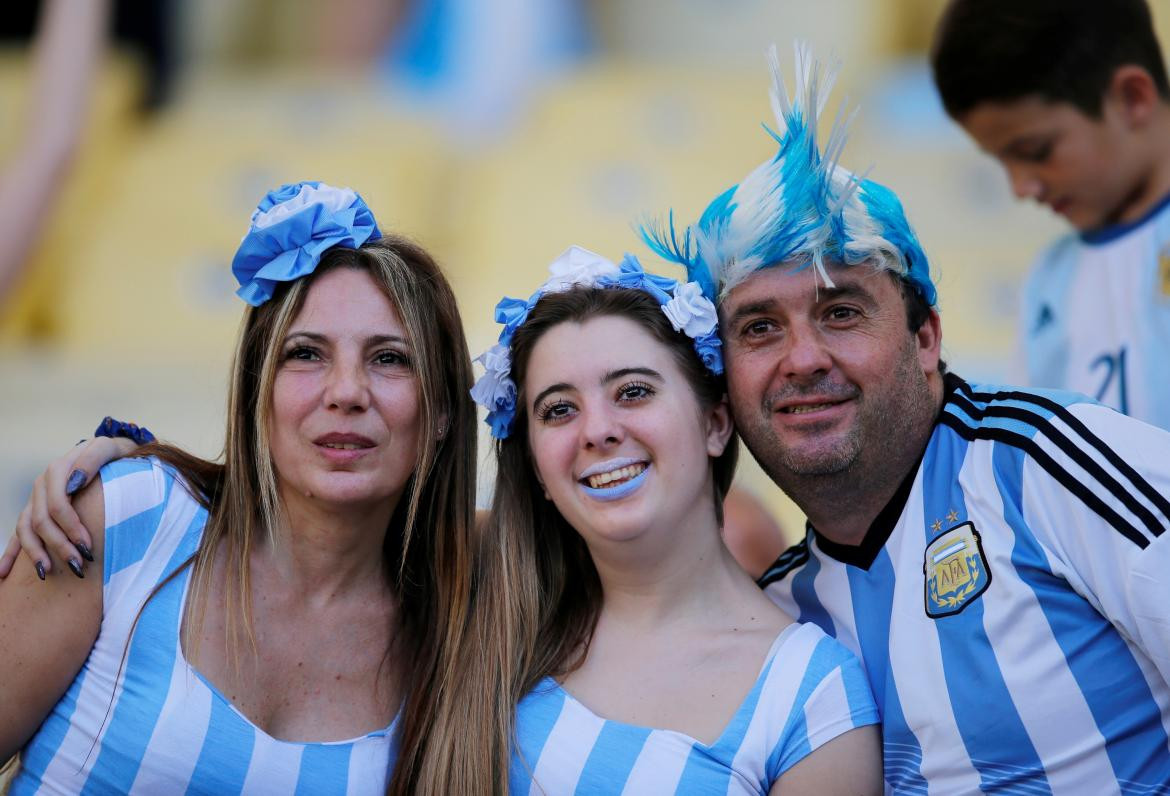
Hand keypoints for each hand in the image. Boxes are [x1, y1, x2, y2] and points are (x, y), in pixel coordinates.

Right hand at [0, 436, 136, 578]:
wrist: (110, 452)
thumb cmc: (113, 453)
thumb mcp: (107, 448)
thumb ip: (91, 460)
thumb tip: (73, 484)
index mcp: (57, 470)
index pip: (58, 506)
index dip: (70, 528)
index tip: (88, 547)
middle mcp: (42, 484)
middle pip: (42, 521)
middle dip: (59, 546)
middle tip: (79, 566)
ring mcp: (36, 498)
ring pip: (26, 529)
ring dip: (35, 553)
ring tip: (47, 573)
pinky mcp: (35, 509)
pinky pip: (19, 532)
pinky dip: (10, 553)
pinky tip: (4, 574)